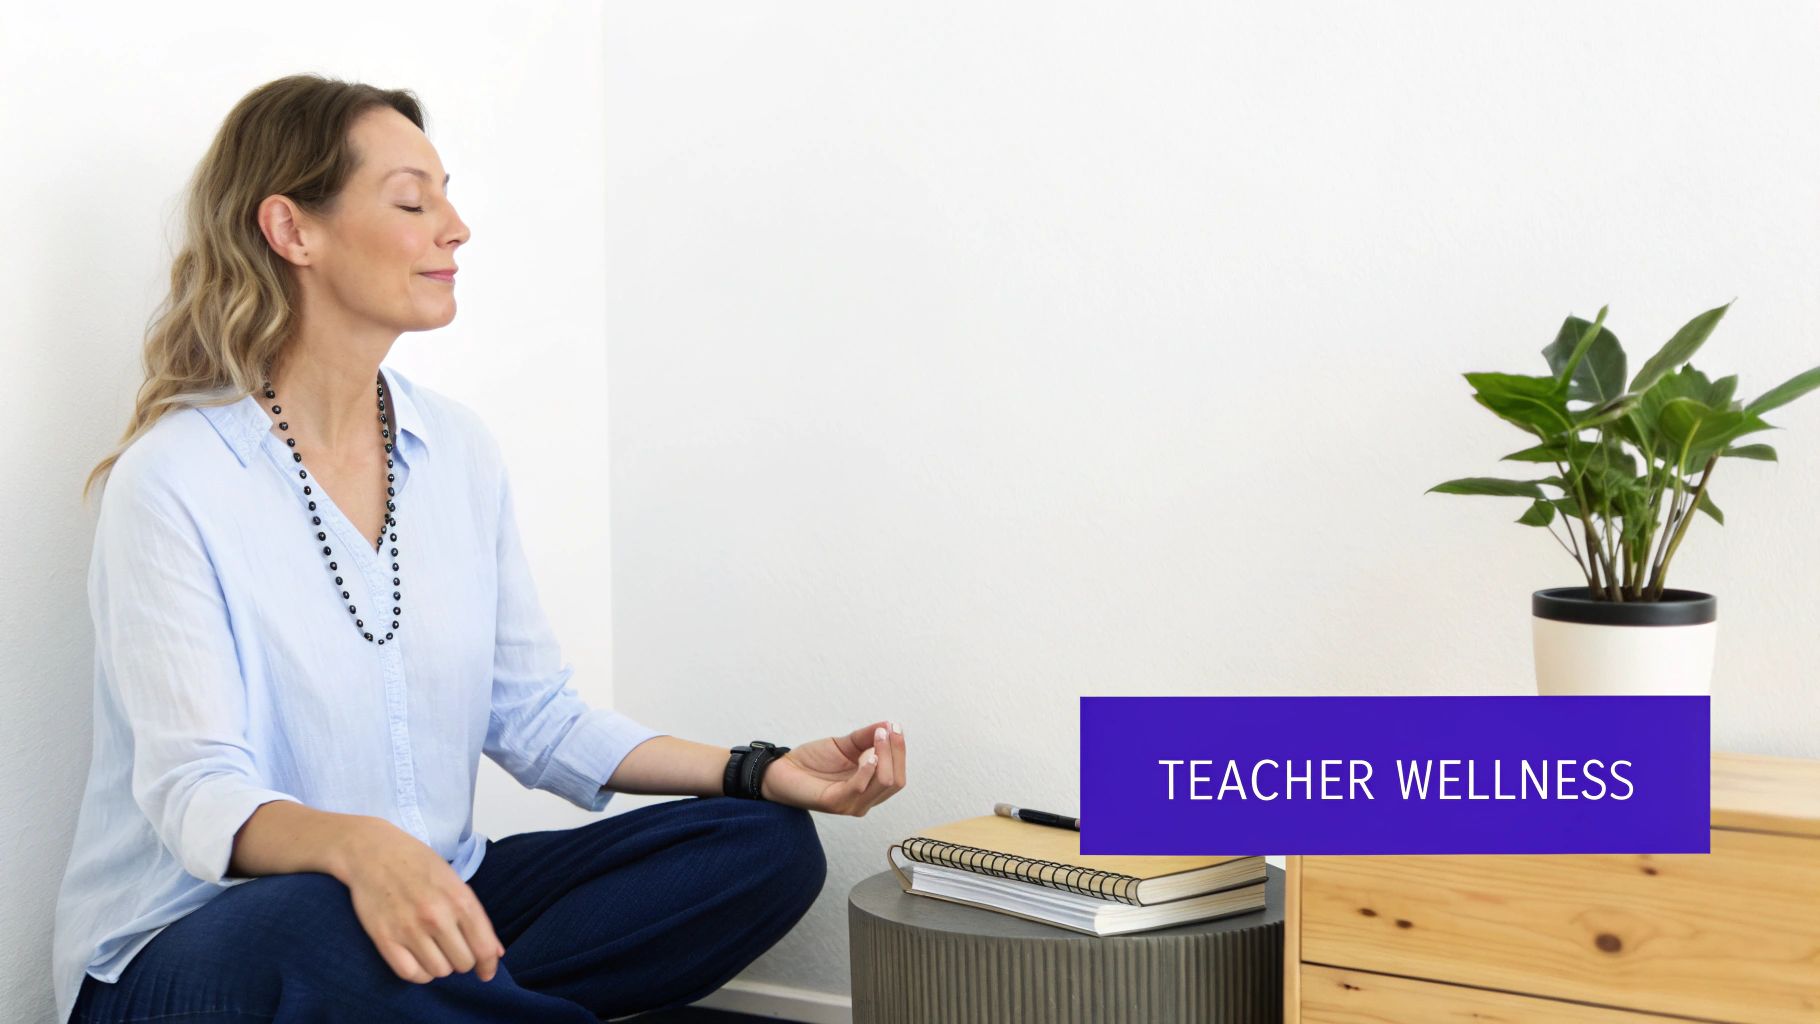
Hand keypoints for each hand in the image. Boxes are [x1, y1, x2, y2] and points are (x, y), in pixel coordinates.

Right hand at [338, 819, 504, 984]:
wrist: (374, 853)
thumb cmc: (418, 865)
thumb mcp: (455, 882)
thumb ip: (476, 917)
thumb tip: (496, 953)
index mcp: (459, 900)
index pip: (484, 948)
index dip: (488, 965)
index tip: (485, 972)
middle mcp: (436, 917)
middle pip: (463, 963)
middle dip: (462, 960)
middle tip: (453, 949)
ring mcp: (409, 929)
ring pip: (438, 972)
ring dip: (440, 966)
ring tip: (434, 950)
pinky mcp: (385, 939)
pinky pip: (410, 974)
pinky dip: (418, 973)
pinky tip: (418, 959)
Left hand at [760, 720, 906, 815]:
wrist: (783, 769)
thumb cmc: (813, 761)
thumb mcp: (845, 745)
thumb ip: (867, 737)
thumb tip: (888, 725)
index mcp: (869, 788)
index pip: (898, 775)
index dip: (900, 751)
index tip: (896, 727)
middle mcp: (864, 800)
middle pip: (896, 781)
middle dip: (896, 753)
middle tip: (888, 730)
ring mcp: (851, 804)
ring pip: (883, 784)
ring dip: (885, 756)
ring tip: (879, 736)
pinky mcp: (835, 802)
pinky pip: (859, 788)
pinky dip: (868, 769)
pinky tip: (868, 754)